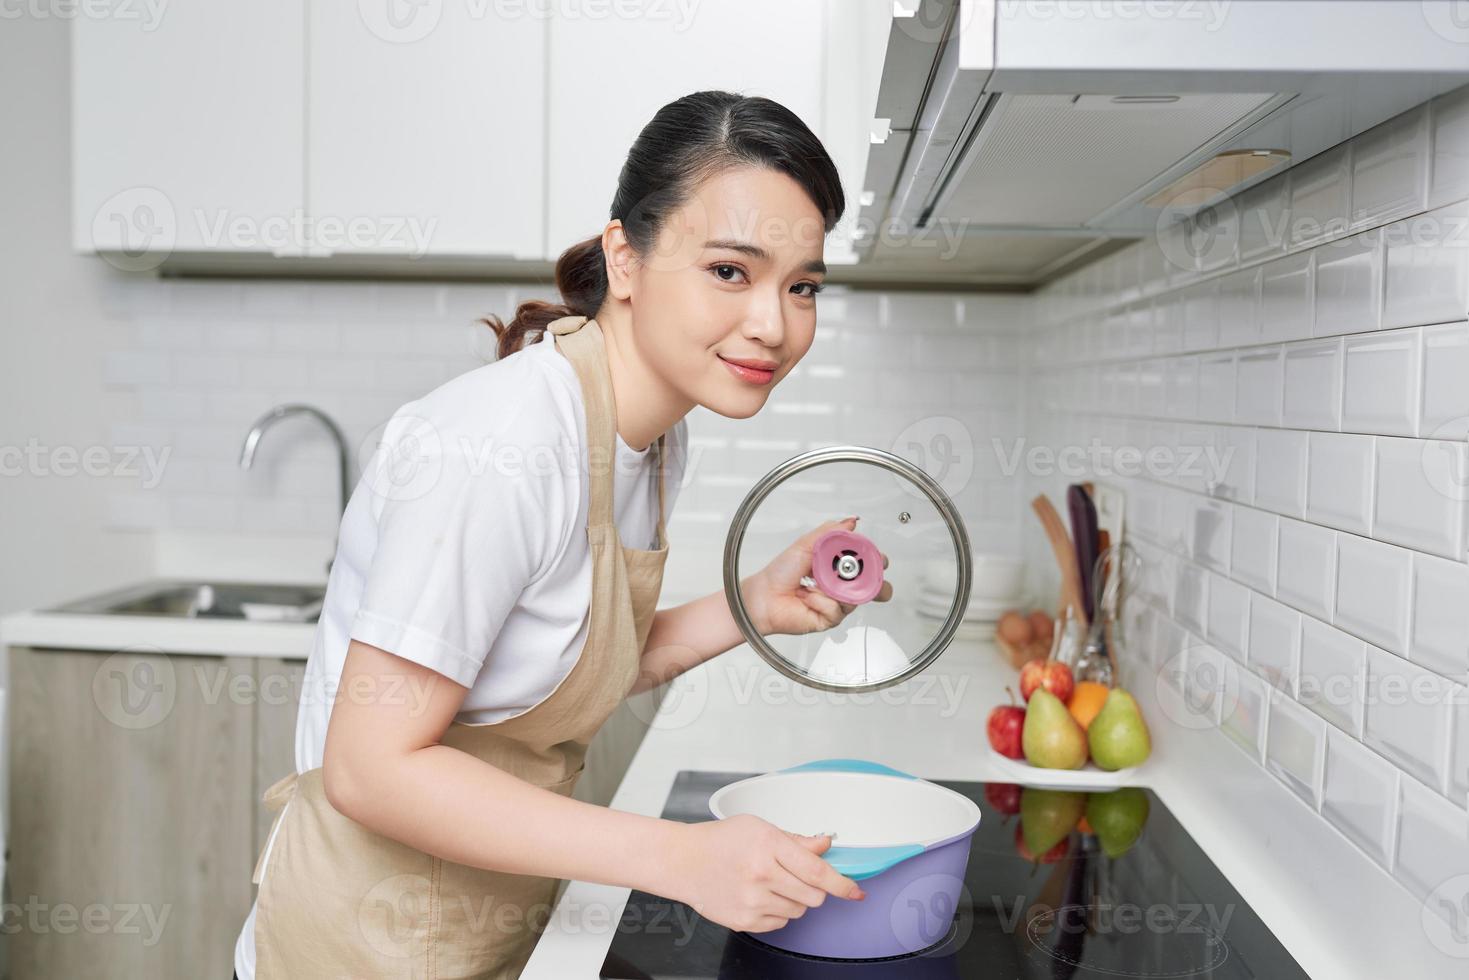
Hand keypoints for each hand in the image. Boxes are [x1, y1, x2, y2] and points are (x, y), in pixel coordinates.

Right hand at [664, 814, 864, 932]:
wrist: (683, 862)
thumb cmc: (720, 841)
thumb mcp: (759, 827)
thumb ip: (796, 840)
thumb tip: (825, 844)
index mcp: (768, 846)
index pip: (817, 870)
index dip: (842, 884)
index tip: (856, 891)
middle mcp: (761, 875)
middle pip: (814, 895)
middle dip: (815, 888)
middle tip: (797, 876)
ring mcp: (753, 901)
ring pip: (799, 910)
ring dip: (795, 899)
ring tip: (771, 883)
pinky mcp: (745, 921)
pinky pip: (781, 923)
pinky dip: (779, 911)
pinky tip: (761, 895)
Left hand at [741, 517, 893, 635]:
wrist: (765, 596)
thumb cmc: (781, 572)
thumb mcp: (807, 544)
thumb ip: (831, 532)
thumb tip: (851, 522)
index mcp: (839, 567)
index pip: (868, 564)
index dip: (876, 560)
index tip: (874, 556)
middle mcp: (842, 586)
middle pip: (874, 587)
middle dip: (874, 582)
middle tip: (858, 574)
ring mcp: (838, 603)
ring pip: (855, 598)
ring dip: (833, 588)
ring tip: (815, 583)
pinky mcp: (831, 619)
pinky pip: (837, 609)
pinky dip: (820, 601)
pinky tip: (808, 598)